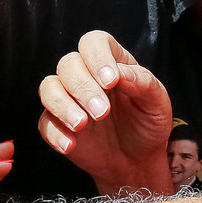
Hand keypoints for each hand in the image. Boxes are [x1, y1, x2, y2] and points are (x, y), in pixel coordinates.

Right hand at [37, 30, 174, 195]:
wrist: (138, 159)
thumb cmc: (147, 122)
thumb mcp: (156, 102)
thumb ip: (142, 82)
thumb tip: (120, 72)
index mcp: (110, 62)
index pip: (94, 43)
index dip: (97, 57)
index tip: (110, 81)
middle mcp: (85, 75)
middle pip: (68, 64)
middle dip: (83, 88)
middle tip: (102, 112)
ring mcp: (68, 99)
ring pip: (49, 87)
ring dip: (62, 105)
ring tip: (82, 125)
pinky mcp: (57, 124)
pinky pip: (44, 122)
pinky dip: (55, 133)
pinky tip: (71, 144)